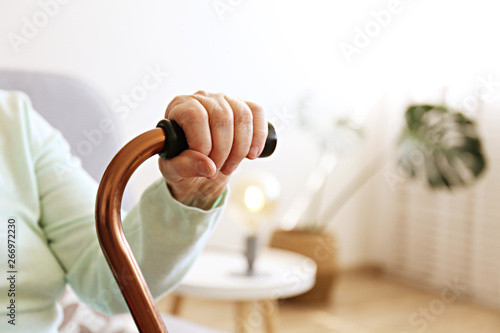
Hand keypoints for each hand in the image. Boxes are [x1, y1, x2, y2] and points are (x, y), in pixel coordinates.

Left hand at [158, 91, 267, 209]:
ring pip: (242, 116)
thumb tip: (208, 165)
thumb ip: (185, 167)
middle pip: (222, 117)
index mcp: (179, 107)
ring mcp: (224, 100)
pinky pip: (257, 112)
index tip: (205, 162)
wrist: (198, 167)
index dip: (203, 143)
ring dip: (240, 148)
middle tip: (217, 169)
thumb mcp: (174, 170)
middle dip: (223, 150)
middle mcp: (202, 98)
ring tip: (230, 166)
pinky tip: (252, 154)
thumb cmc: (182, 163)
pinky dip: (259, 136)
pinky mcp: (243, 107)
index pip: (196, 116)